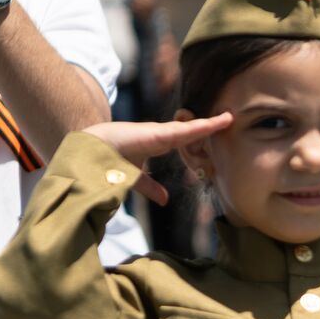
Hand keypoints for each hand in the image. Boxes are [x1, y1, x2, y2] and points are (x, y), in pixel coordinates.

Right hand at [84, 113, 232, 204]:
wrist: (89, 151)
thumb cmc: (109, 160)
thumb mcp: (136, 178)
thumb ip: (151, 187)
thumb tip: (165, 200)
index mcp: (157, 143)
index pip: (184, 138)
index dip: (199, 136)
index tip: (215, 132)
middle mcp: (161, 135)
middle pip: (191, 131)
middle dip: (210, 126)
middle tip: (229, 120)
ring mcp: (160, 132)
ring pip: (191, 129)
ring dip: (211, 124)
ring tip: (229, 118)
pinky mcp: (158, 134)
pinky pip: (185, 131)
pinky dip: (203, 127)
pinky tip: (218, 123)